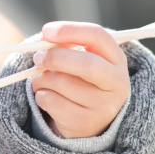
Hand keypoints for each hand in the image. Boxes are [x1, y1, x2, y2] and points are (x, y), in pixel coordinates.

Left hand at [30, 22, 129, 138]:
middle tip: (37, 58)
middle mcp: (117, 83)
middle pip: (86, 64)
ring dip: (41, 79)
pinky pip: (51, 101)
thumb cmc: (79, 82)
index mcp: (116, 60)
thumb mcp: (79, 61)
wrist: (88, 122)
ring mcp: (104, 106)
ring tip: (43, 82)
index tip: (47, 31)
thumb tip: (45, 40)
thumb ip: (65, 47)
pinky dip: (40, 95)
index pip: (98, 36)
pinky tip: (47, 98)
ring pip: (61, 82)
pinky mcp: (85, 123)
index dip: (70, 30)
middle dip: (55, 57)